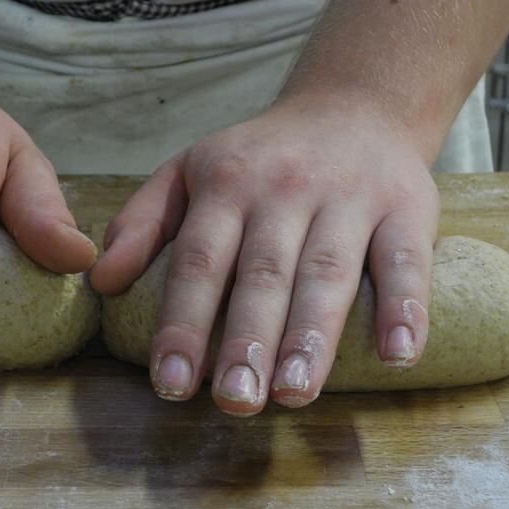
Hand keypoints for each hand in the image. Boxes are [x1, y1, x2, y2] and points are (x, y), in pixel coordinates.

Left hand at [91, 98, 439, 415]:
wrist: (354, 106)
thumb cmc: (260, 158)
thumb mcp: (188, 170)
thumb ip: (142, 222)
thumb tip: (102, 281)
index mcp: (226, 184)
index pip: (199, 260)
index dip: (183, 322)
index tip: (170, 382)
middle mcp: (285, 188)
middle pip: (264, 273)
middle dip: (247, 340)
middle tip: (234, 402)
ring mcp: (349, 197)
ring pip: (329, 272)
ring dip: (313, 336)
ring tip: (295, 392)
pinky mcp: (407, 207)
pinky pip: (407, 260)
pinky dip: (406, 307)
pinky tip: (399, 354)